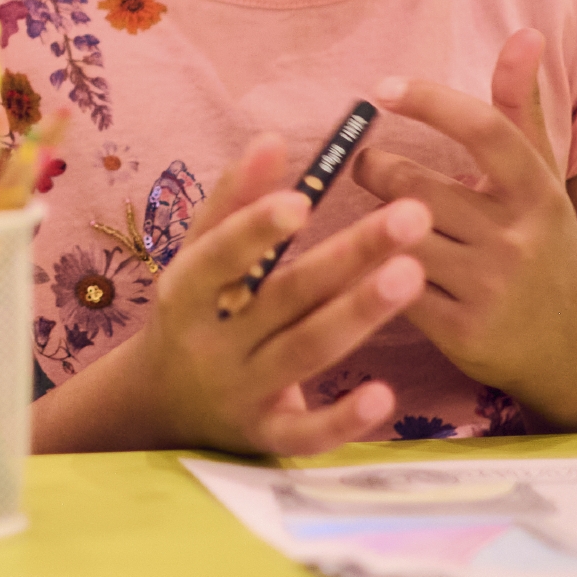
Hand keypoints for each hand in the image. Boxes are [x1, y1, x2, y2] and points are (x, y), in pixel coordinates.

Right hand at [103, 135, 430, 455]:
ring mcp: (240, 391)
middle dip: (349, 254)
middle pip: (285, 297)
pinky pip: (306, 435)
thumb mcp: (198, 256)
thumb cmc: (197, 311)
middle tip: (411, 214)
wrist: (163, 404)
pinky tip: (384, 394)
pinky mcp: (265, 437)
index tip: (303, 198)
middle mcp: (212, 341)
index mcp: (188, 289)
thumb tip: (271, 139)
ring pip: (305, 352)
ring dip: (359, 313)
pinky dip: (342, 419)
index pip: (219, 256)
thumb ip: (233, 201)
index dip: (255, 227)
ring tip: (412, 274)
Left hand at [352, 30, 576, 429]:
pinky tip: (362, 259)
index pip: (484, 130)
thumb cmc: (548, 249)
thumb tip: (526, 31)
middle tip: (364, 165)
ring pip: (398, 234)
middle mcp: (519, 237)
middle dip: (377, 170)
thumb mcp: (542, 180)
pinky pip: (393, 286)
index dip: (429, 101)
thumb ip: (521, 108)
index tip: (381, 89)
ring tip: (366, 209)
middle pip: (416, 185)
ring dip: (368, 219)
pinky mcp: (462, 332)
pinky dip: (370, 270)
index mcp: (539, 192)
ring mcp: (491, 287)